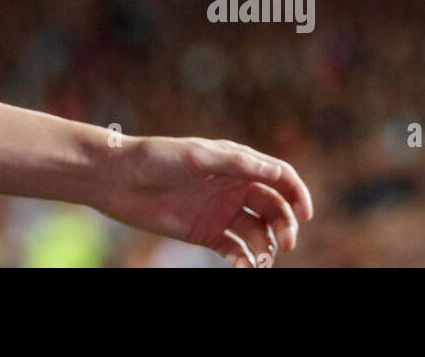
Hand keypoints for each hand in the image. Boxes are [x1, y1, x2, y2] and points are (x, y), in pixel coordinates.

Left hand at [95, 135, 313, 266]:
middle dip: (285, 225)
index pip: (278, 176)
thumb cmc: (156, 158)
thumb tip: (276, 171)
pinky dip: (246, 260)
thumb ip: (236, 163)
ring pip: (258, 232)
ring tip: (263, 260)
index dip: (297, 193)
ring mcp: (221, 211)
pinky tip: (245, 266)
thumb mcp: (197, 156)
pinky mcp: (206, 233)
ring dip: (267, 247)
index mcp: (235, 162)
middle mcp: (233, 186)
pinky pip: (236, 250)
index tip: (306, 215)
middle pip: (274, 207)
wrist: (118, 179)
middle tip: (284, 244)